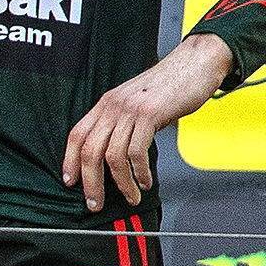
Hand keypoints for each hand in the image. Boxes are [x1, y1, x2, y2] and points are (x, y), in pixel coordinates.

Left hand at [61, 32, 231, 209]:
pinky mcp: (150, 114)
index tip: (71, 182)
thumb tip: (115, 154)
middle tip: (96, 203)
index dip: (70, 161)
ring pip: (113, 156)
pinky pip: (137, 152)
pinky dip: (139, 172)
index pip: (77, 135)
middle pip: (90, 151)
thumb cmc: (171, 84)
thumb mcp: (137, 101)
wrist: (195, 62)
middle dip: (91, 183)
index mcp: (107, 103)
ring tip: (131, 196)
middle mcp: (114, 105)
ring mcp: (131, 110)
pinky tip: (145, 180)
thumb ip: (123, 122)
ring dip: (121, 184)